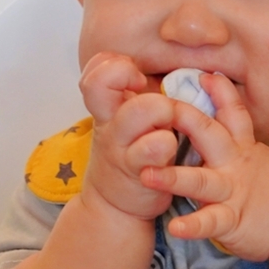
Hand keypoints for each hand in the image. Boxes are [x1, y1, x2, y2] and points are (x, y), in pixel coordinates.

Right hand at [79, 52, 178, 220]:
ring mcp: (122, 149)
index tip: (137, 79)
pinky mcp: (141, 172)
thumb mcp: (121, 122)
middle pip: (109, 85)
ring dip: (163, 111)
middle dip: (142, 83)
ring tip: (171, 126)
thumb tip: (167, 60)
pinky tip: (174, 148)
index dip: (114, 67)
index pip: (94, 73)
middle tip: (164, 107)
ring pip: (138, 111)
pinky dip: (169, 142)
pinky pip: (158, 146)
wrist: (115, 208)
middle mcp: (109, 126)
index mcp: (107, 110)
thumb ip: (133, 95)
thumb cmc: (130, 155)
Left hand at [140, 74, 268, 261]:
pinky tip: (176, 228)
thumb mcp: (260, 157)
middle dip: (184, 118)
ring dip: (173, 177)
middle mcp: (235, 164)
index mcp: (243, 147)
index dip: (219, 92)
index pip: (233, 112)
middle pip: (210, 134)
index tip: (203, 74)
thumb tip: (217, 121)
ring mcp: (233, 192)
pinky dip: (193, 226)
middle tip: (156, 106)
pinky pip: (211, 222)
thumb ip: (238, 141)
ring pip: (201, 181)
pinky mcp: (233, 221)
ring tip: (146, 175)